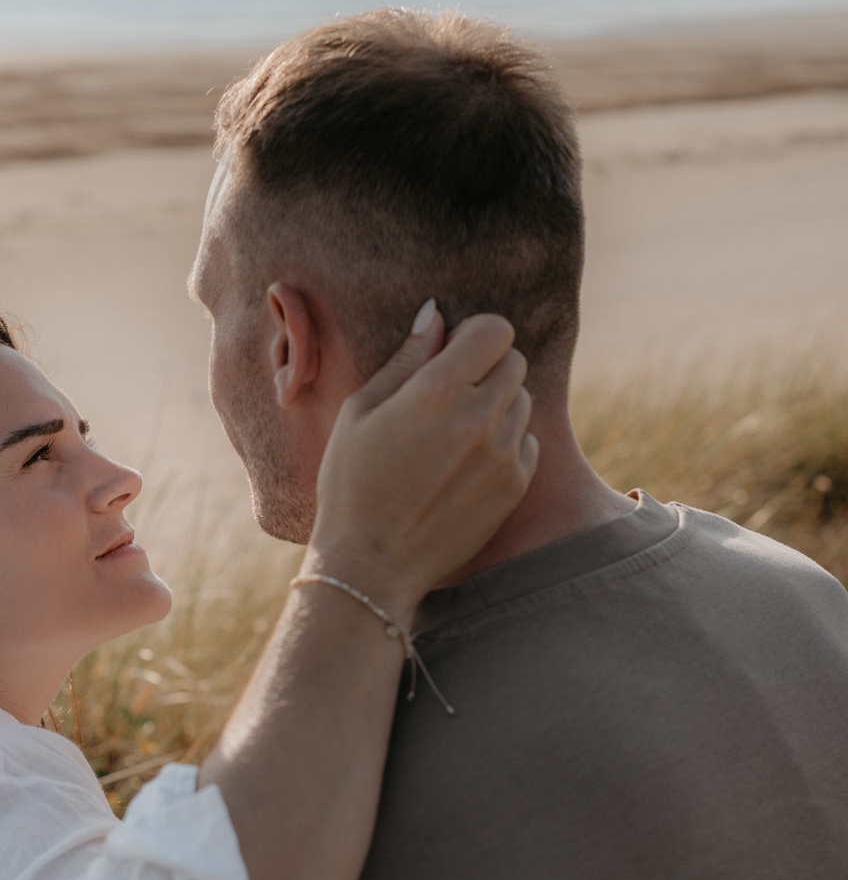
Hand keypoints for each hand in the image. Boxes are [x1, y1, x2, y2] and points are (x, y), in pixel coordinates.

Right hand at [307, 304, 535, 615]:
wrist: (372, 564)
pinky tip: (466, 463)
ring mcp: (502, 455)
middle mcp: (479, 419)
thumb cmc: (352, 483)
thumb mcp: (361, 412)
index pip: (494, 330)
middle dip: (487, 366)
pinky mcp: (515, 486)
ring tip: (455, 432)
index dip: (474, 334)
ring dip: (498, 404)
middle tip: (450, 393)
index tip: (453, 351)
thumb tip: (434, 315)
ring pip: (523, 401)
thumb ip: (406, 359)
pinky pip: (526, 441)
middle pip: (514, 361)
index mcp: (437, 392)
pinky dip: (504, 441)